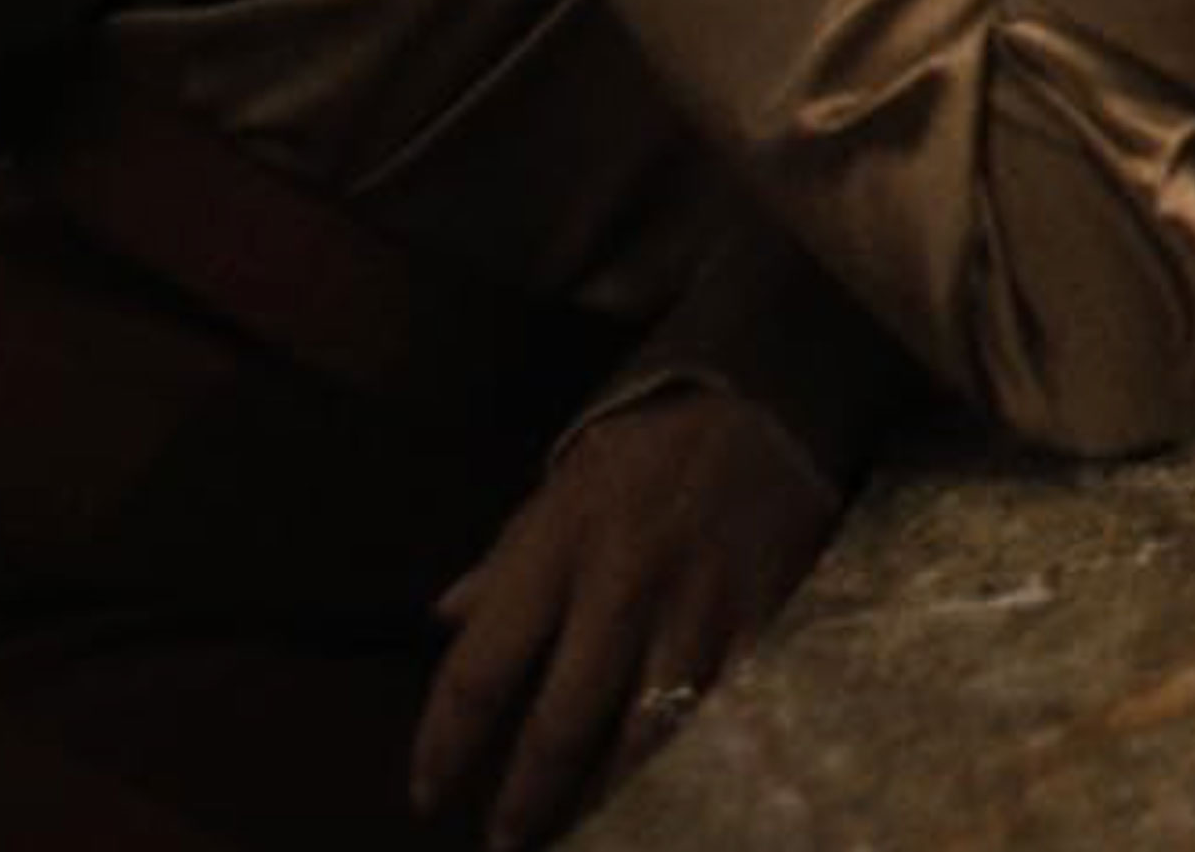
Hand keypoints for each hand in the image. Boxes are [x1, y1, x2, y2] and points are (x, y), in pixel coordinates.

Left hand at [408, 385, 849, 849]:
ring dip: (610, 794)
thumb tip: (442, 617)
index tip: (427, 795)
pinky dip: (706, 754)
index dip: (443, 745)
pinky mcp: (766, 608)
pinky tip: (690, 786)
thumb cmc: (648, 440)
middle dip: (526, 796)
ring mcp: (698, 601)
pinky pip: (731, 704)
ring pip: (646, 731)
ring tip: (590, 828)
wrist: (767, 387)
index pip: (477, 672)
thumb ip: (503, 559)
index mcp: (553, 550)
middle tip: (508, 839)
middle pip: (559, 722)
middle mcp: (619, 584)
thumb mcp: (558, 485)